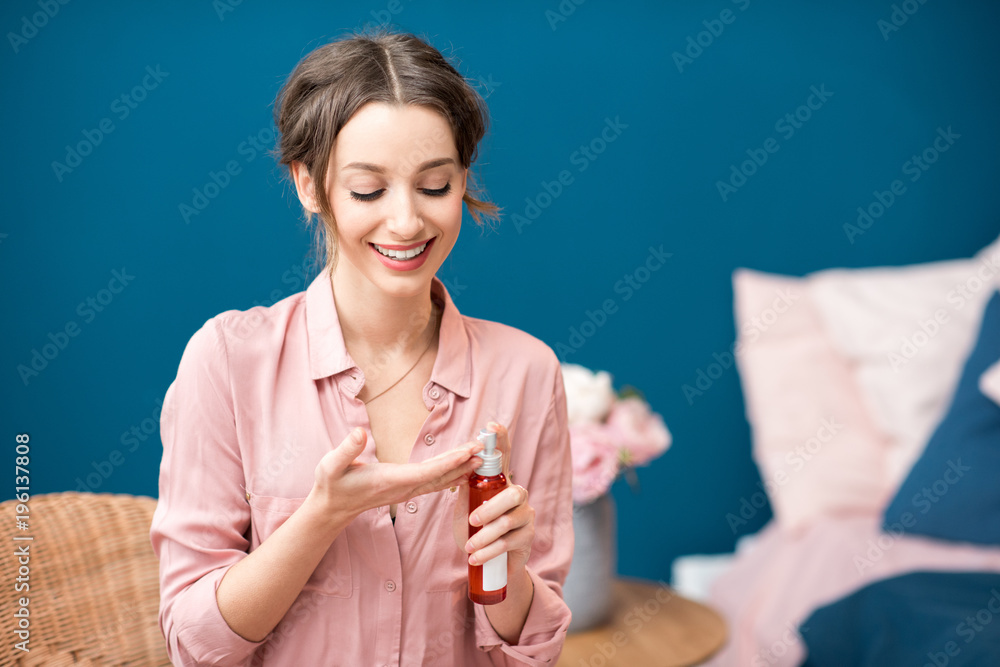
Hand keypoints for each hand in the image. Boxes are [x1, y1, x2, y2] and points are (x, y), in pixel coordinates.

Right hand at [308, 427, 482, 521]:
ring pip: (440, 480)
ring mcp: (406, 490)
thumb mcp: (331, 464)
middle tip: (485, 448)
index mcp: (391, 480)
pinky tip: (465, 470)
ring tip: (482, 456)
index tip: (469, 452)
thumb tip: (359, 433)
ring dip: (461, 468)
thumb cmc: (331, 484)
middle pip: (441, 476)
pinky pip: (434, 482)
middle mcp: (404, 487)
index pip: (427, 472)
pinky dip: (451, 473)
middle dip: (464, 462)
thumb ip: (346, 450)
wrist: (332, 508)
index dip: (450, 462)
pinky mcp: (406, 488)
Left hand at [452, 422, 534, 574]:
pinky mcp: (527, 537)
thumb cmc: (478, 531)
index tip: (492, 425)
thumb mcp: (467, 507)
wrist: (493, 563)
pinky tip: (474, 557)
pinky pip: (508, 542)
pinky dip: (488, 551)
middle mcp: (518, 496)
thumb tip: (456, 465)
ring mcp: (526, 516)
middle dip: (490, 508)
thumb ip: (466, 487)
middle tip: (472, 520)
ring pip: (508, 521)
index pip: (505, 458)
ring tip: (469, 546)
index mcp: (502, 484)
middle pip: (512, 494)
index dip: (501, 440)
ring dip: (485, 536)